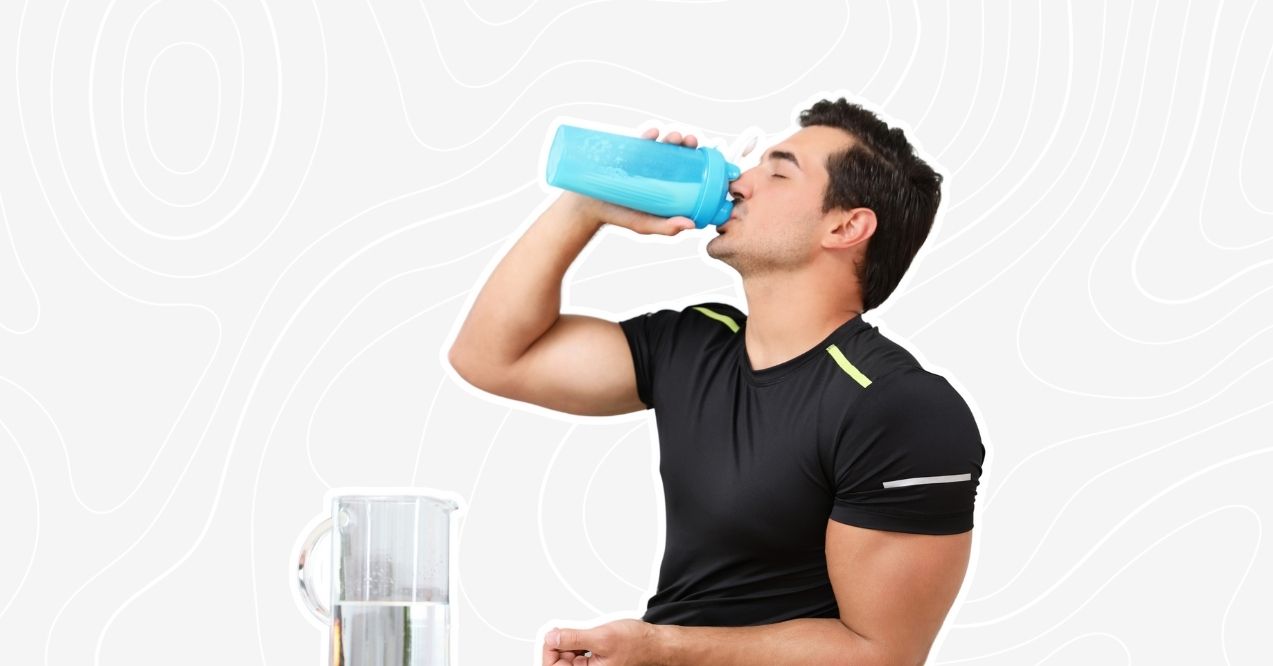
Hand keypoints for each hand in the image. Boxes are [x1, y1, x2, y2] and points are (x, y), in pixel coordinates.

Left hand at [541, 619, 661, 665]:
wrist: (654, 643)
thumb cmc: (637, 645)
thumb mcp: (602, 637)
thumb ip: (574, 638)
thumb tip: (552, 638)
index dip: (550, 650)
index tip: (552, 636)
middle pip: (559, 660)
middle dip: (561, 642)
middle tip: (566, 629)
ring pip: (568, 653)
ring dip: (571, 639)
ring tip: (585, 631)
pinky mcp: (595, 658)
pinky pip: (579, 649)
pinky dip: (580, 638)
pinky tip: (589, 633)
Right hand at [561, 127, 701, 235]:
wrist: (587, 207)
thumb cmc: (620, 217)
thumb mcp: (644, 224)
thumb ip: (666, 227)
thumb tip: (691, 225)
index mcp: (667, 182)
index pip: (688, 165)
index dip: (698, 157)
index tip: (703, 153)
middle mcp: (657, 166)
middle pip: (678, 148)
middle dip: (686, 141)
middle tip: (688, 141)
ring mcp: (642, 157)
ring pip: (662, 140)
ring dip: (671, 134)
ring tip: (673, 137)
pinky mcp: (627, 150)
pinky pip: (640, 139)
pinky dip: (648, 133)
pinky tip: (653, 133)